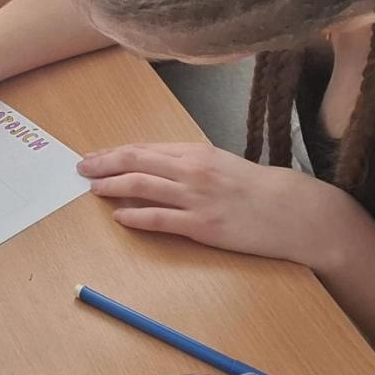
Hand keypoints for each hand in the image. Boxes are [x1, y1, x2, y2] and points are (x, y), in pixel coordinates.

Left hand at [78, 143, 346, 265]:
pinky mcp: (202, 225)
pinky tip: (119, 216)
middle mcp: (192, 170)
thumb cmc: (255, 188)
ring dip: (112, 186)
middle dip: (104, 163)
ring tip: (94, 189)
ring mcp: (196, 198)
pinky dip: (135, 216)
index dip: (115, 152)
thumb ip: (186, 163)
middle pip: (137, 161)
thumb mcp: (220, 164)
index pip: (145, 148)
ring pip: (142, 186)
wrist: (292, 211)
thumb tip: (150, 167)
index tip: (95, 156)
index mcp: (196, 152)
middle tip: (82, 168)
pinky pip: (160, 219)